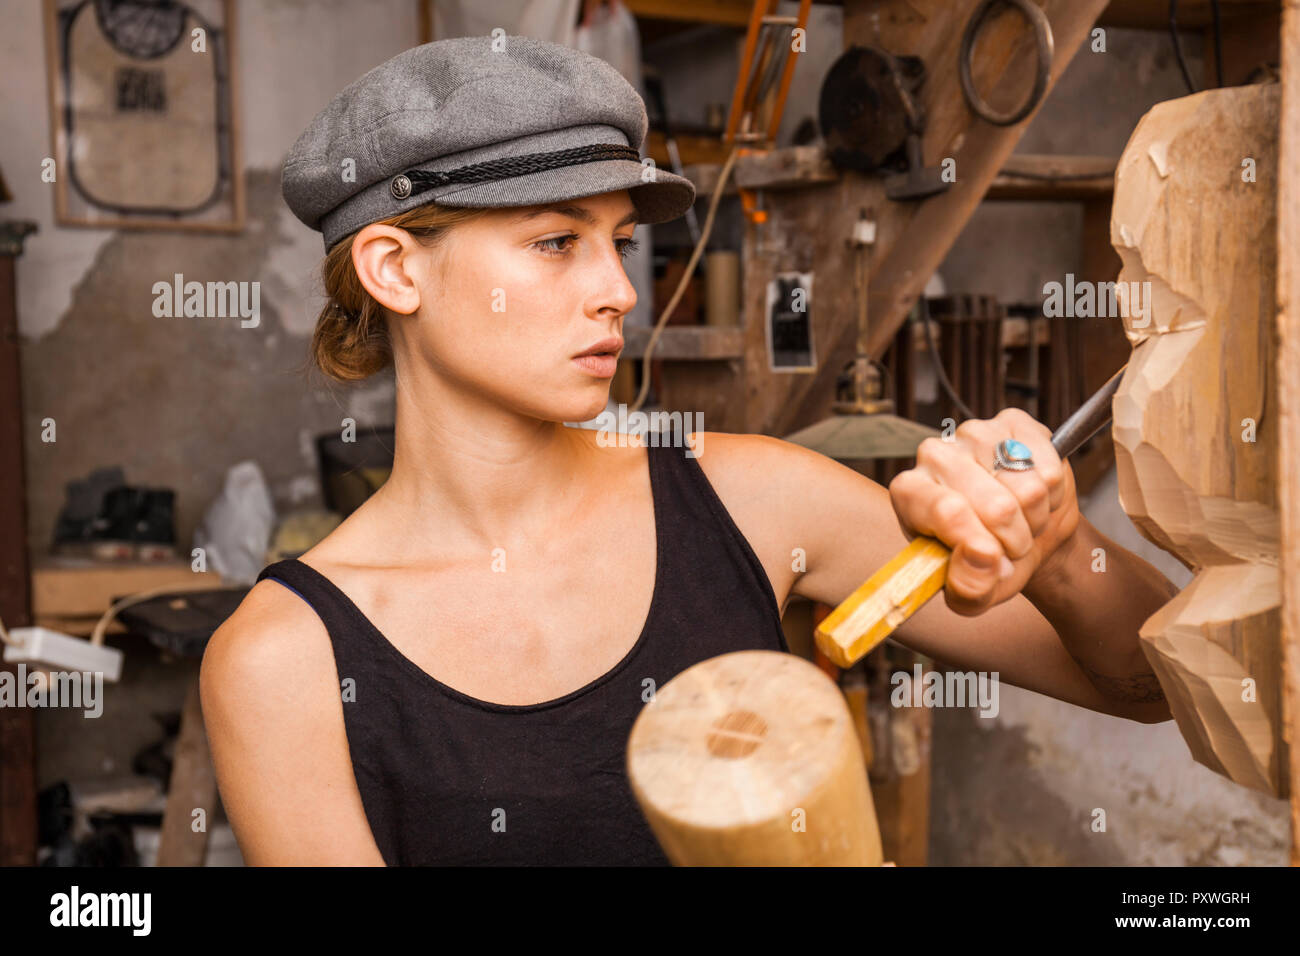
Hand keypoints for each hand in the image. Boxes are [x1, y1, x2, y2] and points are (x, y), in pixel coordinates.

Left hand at [887, 408, 1080, 615]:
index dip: (979, 544)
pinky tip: (1037, 496)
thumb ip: (968, 588)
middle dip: (1015, 538)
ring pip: (1028, 488)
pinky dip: (1053, 493)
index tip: (992, 560)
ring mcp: (974, 433)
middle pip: (996, 506)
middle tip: (1010, 544)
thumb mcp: (973, 593)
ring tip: (1022, 521)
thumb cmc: (989, 563)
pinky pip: (1050, 467)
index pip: (947, 511)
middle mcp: (934, 455)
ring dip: (1035, 517)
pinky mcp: (1013, 423)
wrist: (1027, 537)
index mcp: (909, 493)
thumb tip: (982, 556)